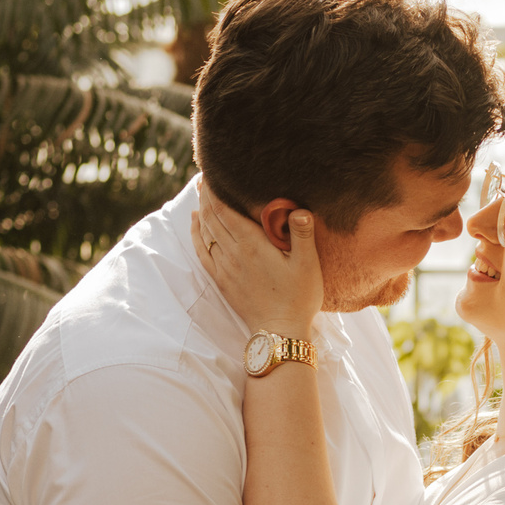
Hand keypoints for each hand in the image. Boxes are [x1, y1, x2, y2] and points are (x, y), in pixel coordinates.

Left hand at [195, 187, 324, 333]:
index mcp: (252, 244)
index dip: (215, 189)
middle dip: (206, 195)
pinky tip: (196, 222)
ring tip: (201, 192)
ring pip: (205, 231)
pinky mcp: (222, 280)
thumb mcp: (308, 264)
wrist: (280, 332)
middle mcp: (233, 253)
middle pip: (212, 216)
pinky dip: (196, 233)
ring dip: (201, 210)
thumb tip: (299, 209)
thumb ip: (303, 234)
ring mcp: (225, 267)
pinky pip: (202, 251)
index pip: (224, 209)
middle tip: (205, 176)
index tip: (212, 172)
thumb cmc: (298, 297)